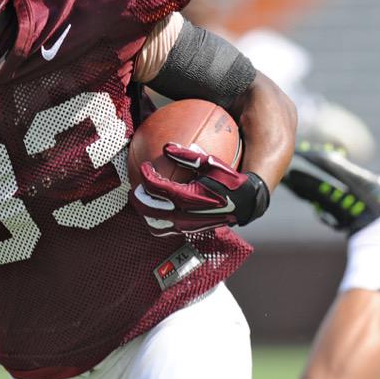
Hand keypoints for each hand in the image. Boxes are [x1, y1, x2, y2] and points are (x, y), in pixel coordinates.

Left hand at [130, 142, 269, 234]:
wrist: (245, 203)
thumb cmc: (229, 179)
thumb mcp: (212, 163)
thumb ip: (188, 156)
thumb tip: (167, 146)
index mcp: (189, 196)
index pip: (158, 187)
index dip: (146, 176)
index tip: (144, 165)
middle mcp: (185, 214)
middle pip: (150, 209)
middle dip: (138, 198)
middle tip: (134, 187)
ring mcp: (186, 226)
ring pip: (156, 224)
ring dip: (145, 213)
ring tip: (141, 200)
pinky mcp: (189, 231)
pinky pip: (166, 230)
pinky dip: (156, 221)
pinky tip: (156, 209)